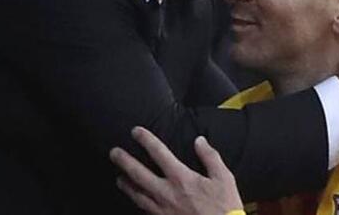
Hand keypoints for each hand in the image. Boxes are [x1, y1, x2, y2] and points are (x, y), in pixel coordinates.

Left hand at [110, 127, 243, 214]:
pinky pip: (144, 210)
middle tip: (113, 152)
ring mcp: (162, 210)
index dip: (145, 140)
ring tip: (119, 178)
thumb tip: (199, 140)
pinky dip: (137, 203)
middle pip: (138, 174)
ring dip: (126, 185)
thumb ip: (210, 157)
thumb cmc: (225, 207)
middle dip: (124, 161)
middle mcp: (167, 193)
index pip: (159, 153)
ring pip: (137, 195)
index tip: (136, 132)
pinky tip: (135, 201)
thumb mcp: (224, 178)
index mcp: (181, 178)